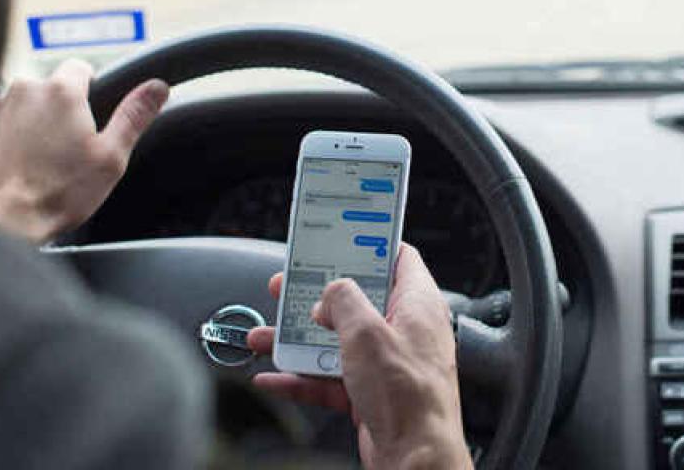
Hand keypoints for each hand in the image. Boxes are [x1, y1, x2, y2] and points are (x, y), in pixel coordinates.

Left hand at [0, 59, 167, 242]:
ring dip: (37, 125)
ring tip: (44, 162)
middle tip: (73, 148)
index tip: (93, 115)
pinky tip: (22, 166)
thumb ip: (134, 116)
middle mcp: (26, 90)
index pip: (81, 67)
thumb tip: (157, 87)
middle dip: (64, 112)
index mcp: (62, 92)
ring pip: (27, 106)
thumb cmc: (56, 193)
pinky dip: (14, 138)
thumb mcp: (111, 157)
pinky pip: (4, 124)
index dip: (92, 90)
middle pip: (52, 89)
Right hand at [247, 244, 472, 469]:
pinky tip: (275, 377)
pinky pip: (330, 379)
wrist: (414, 458)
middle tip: (288, 285)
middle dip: (318, 295)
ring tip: (266, 334)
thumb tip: (333, 291)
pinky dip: (302, 378)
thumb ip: (344, 301)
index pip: (399, 258)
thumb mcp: (366, 332)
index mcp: (417, 304)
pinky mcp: (372, 394)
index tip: (342, 235)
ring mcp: (388, 364)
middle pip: (357, 301)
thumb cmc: (408, 396)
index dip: (370, 244)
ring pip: (337, 342)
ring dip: (299, 340)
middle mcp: (405, 331)